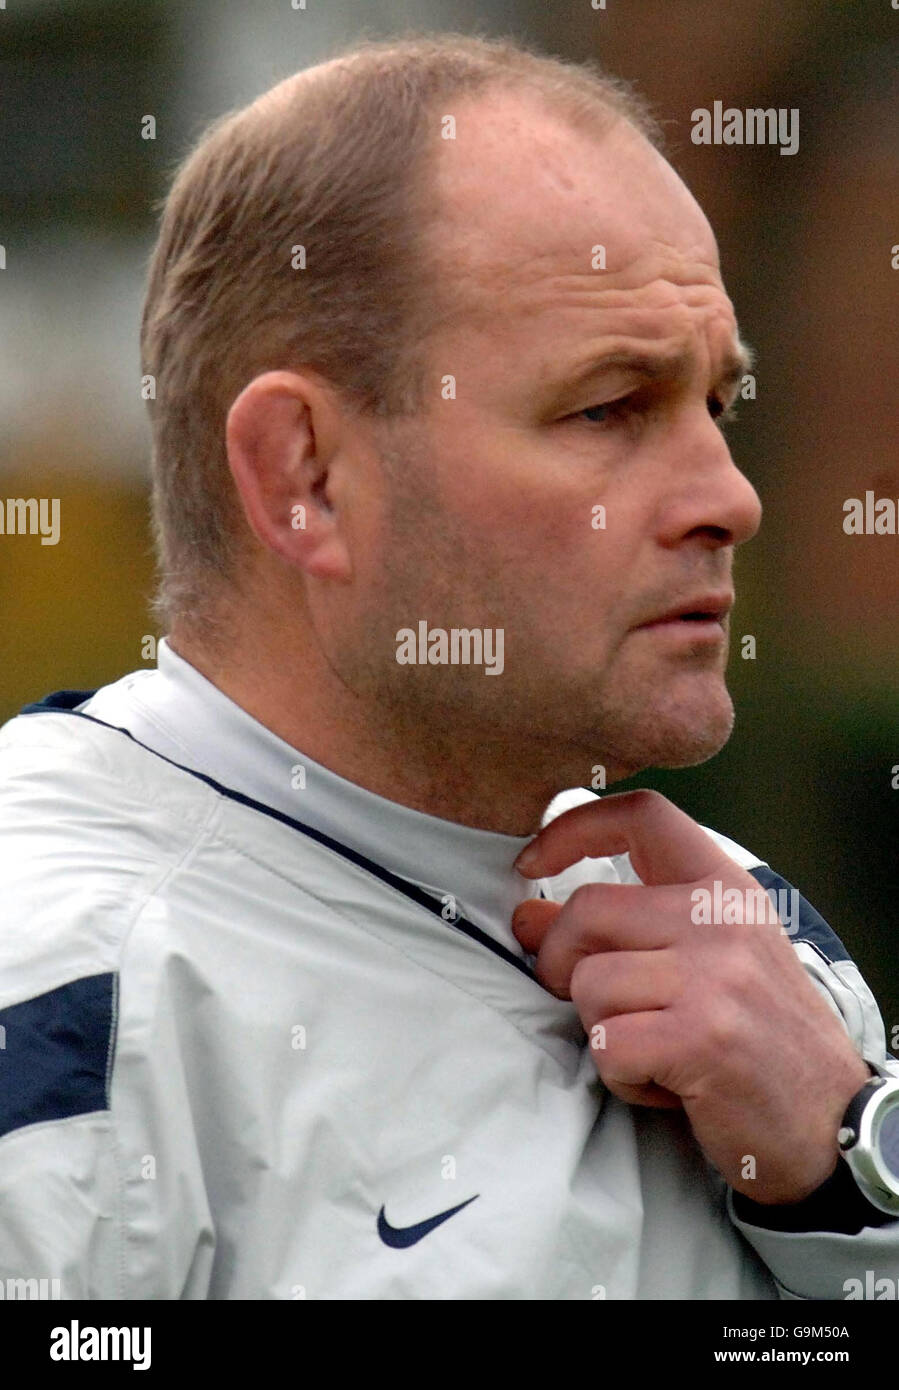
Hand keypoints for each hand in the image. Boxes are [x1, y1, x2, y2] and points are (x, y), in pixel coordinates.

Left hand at [512, 789, 871, 1203]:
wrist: (831, 1118)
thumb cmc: (756, 1035)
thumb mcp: (701, 961)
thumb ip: (620, 931)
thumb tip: (527, 917)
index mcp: (723, 888)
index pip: (643, 815)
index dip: (573, 828)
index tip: (530, 862)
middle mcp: (720, 920)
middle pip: (587, 910)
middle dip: (561, 963)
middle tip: (599, 1005)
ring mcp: (714, 976)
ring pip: (588, 983)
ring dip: (603, 1030)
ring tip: (655, 1048)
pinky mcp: (702, 1037)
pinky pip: (606, 1045)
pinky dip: (621, 1076)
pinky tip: (666, 1081)